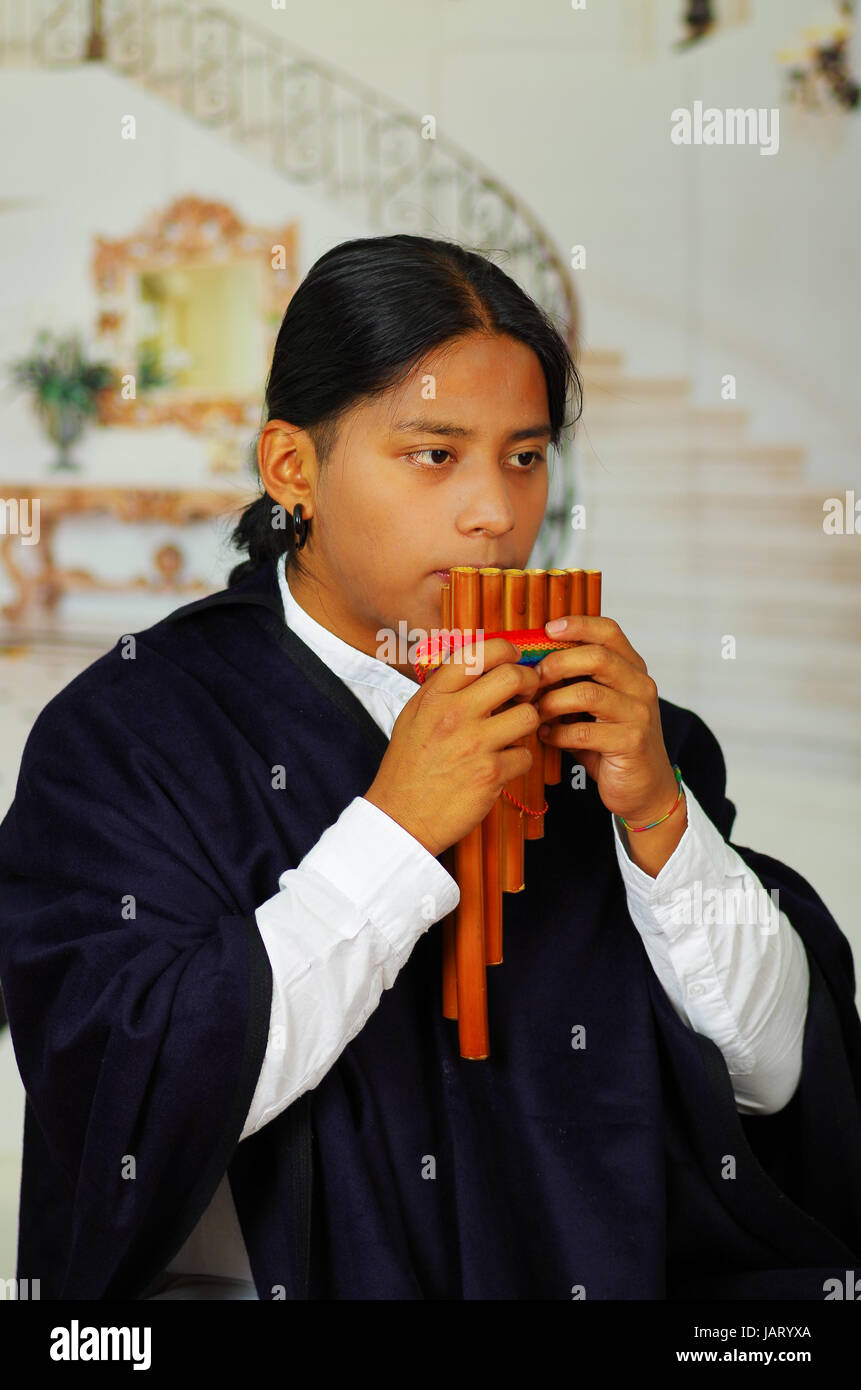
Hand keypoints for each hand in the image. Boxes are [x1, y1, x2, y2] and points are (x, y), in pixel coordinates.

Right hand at [364, 638, 540, 857]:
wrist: (399, 817)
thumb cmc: (407, 767)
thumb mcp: (414, 716)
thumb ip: (444, 690)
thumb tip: (479, 666)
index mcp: (434, 695)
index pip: (479, 652)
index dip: (507, 651)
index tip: (514, 660)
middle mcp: (455, 714)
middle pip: (514, 676)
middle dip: (530, 682)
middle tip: (526, 694)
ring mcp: (475, 744)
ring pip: (528, 715)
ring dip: (527, 723)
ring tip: (514, 732)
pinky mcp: (491, 774)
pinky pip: (526, 755)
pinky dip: (519, 761)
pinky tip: (502, 765)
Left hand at [534, 614, 680, 827]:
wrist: (643, 788)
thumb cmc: (609, 741)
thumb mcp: (593, 705)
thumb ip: (572, 682)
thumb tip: (526, 663)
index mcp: (632, 669)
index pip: (609, 631)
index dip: (578, 624)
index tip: (547, 628)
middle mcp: (640, 686)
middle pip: (597, 656)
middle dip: (556, 663)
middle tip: (532, 678)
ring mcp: (639, 714)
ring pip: (587, 693)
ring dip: (552, 702)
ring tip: (536, 711)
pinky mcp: (631, 743)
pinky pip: (583, 732)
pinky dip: (557, 733)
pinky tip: (547, 736)